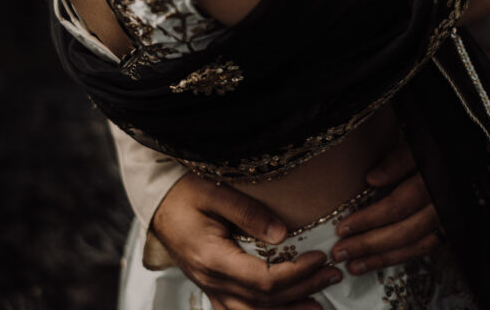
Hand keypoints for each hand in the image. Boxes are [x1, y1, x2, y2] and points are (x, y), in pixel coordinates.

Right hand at [152, 174, 340, 308]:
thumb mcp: (214, 192)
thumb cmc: (184, 192)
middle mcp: (211, 281)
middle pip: (263, 301)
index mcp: (212, 258)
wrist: (157, 201)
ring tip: (318, 304)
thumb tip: (281, 233)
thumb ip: (247, 212)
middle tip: (332, 274)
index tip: (320, 257)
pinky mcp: (212, 287)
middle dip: (302, 290)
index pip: (262, 280)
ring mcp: (210, 288)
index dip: (295, 274)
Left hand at [330, 142, 442, 274]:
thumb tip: (372, 179)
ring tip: (354, 266)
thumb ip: (398, 160)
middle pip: (404, 231)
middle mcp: (442, 206)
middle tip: (340, 253)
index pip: (397, 206)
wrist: (461, 156)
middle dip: (370, 245)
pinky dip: (401, 256)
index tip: (343, 228)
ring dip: (383, 258)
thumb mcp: (419, 143)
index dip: (370, 219)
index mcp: (433, 181)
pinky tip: (379, 261)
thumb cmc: (437, 145)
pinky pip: (424, 248)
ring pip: (415, 245)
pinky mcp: (448, 228)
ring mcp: (447, 220)